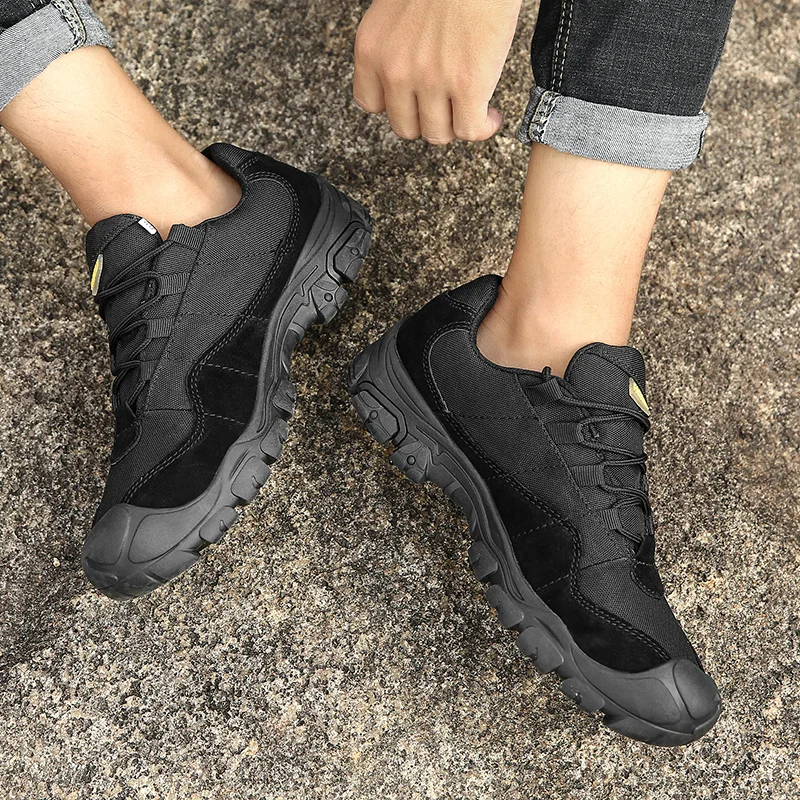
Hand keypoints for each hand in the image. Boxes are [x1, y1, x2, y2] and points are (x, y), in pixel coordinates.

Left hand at [353, 0, 521, 144]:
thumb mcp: (397, 7)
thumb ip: (397, 42)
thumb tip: (413, 70)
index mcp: (372, 48)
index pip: (371, 103)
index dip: (396, 107)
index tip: (412, 102)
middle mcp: (395, 69)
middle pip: (405, 126)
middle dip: (427, 120)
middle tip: (446, 109)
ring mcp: (430, 80)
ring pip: (437, 134)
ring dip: (456, 126)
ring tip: (473, 111)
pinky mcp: (467, 84)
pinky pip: (469, 129)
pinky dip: (482, 128)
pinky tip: (491, 115)